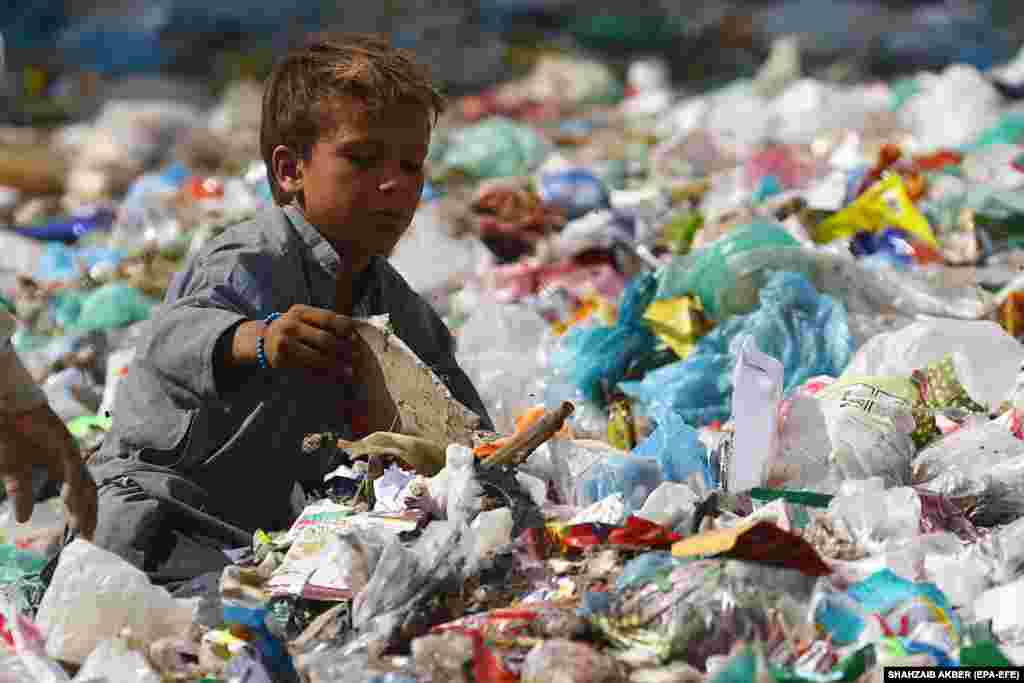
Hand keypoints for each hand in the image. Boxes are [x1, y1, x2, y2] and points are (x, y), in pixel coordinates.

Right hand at [0, 404, 96, 539]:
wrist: (8, 406)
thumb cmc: (10, 434)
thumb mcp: (14, 468)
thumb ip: (21, 491)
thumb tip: (24, 519)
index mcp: (59, 467)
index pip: (79, 494)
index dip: (82, 514)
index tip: (81, 535)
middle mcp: (69, 460)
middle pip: (88, 490)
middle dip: (89, 514)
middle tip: (87, 536)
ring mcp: (69, 449)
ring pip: (84, 480)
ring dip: (83, 504)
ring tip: (80, 524)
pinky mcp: (63, 440)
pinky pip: (72, 465)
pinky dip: (72, 483)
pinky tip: (69, 499)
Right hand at [262, 304, 362, 379]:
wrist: (262, 342)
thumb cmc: (293, 329)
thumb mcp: (305, 318)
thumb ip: (326, 322)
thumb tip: (355, 336)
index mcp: (300, 312)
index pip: (328, 319)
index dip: (346, 330)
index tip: (356, 339)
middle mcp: (290, 326)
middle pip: (325, 339)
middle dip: (344, 350)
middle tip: (358, 357)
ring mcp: (284, 344)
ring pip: (317, 357)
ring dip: (337, 365)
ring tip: (350, 371)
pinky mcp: (282, 362)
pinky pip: (307, 370)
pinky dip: (324, 376)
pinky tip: (335, 379)